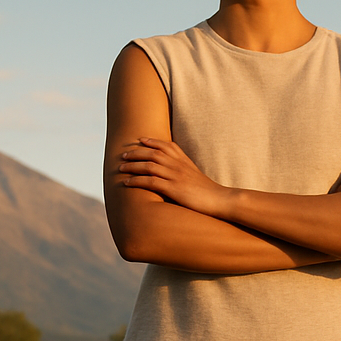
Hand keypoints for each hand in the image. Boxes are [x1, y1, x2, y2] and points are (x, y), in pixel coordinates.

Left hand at [117, 137, 234, 217]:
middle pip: (153, 153)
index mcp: (184, 160)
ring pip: (148, 166)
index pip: (165, 145)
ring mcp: (175, 176)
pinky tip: (127, 183)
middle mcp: (178, 165)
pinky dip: (136, 181)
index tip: (139, 140)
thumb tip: (173, 173)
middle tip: (123, 155)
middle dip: (136, 152)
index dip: (151, 141)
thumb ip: (184, 170)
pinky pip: (150, 182)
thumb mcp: (195, 175)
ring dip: (132, 166)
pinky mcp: (173, 189)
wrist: (220, 200)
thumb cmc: (207, 191)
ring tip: (120, 168)